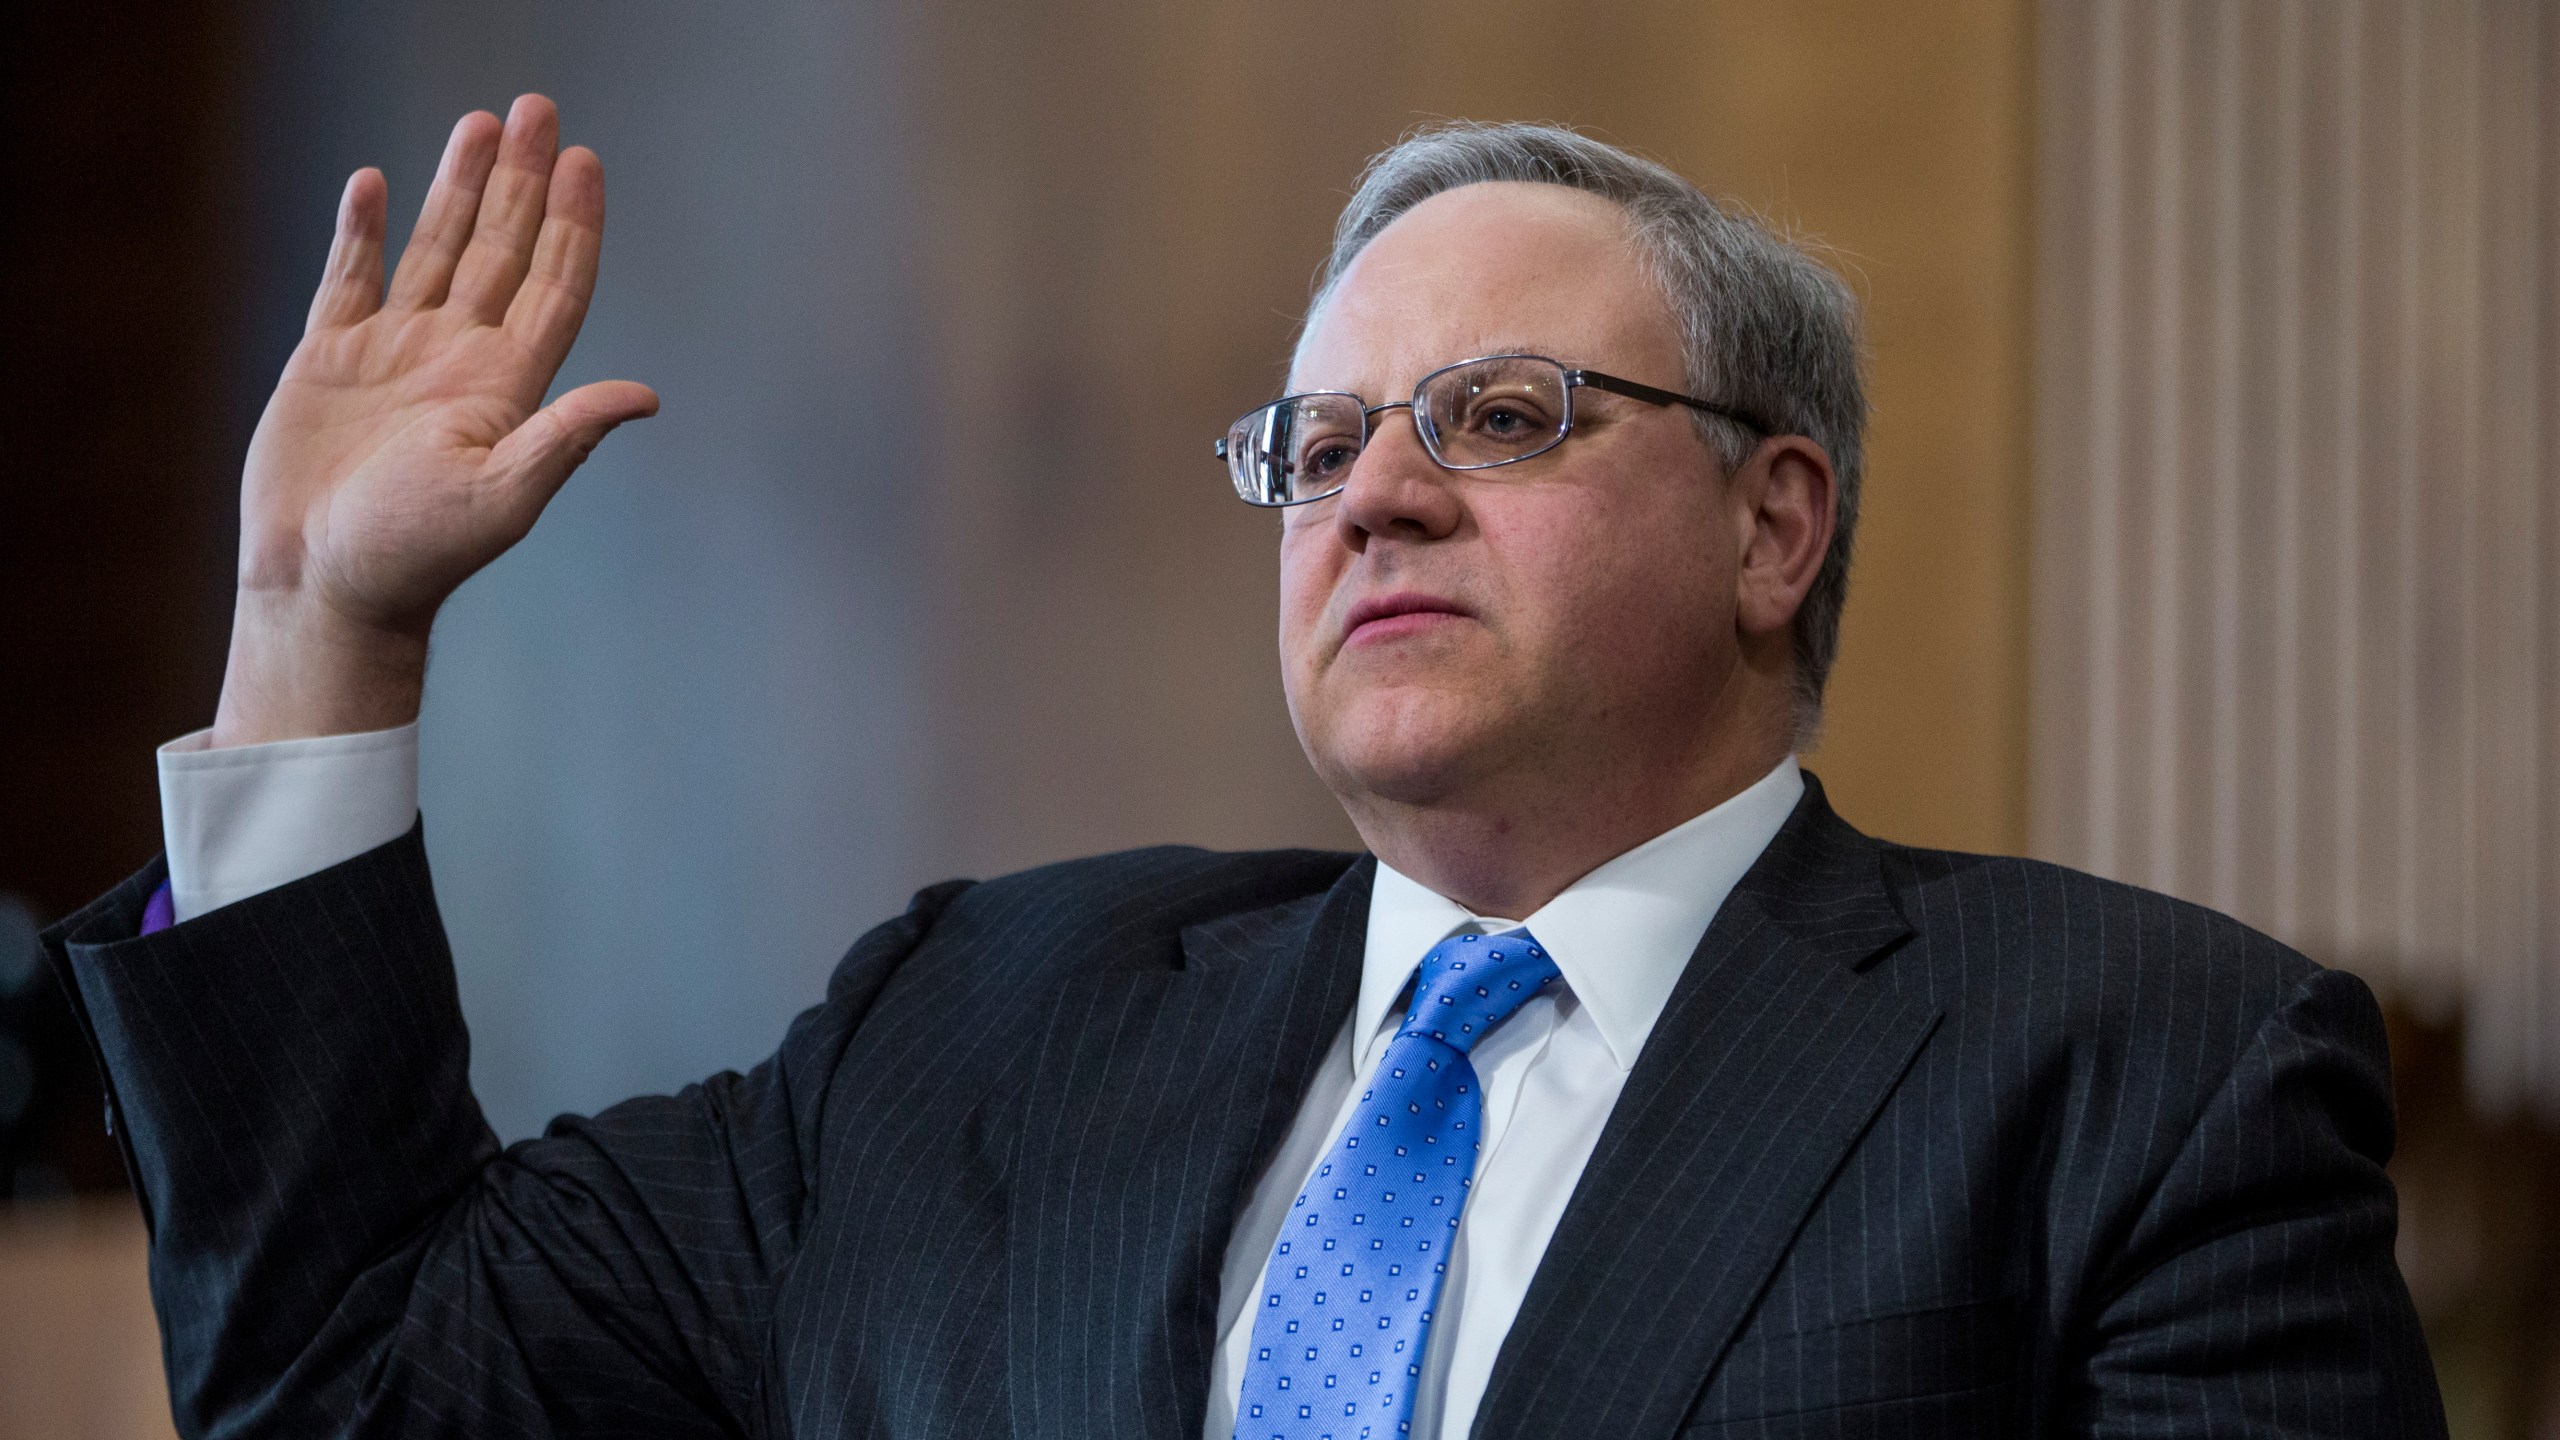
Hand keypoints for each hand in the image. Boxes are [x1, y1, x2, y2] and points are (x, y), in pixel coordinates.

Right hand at [213, 94, 657, 746]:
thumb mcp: (502, 494)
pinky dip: (360, 231)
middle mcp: (458, 360)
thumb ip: (567, 436)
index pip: (554, 285)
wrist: (324, 587)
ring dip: (458, 189)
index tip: (586, 160)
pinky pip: (350, 279)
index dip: (574, 223)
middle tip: (538, 106)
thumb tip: (646, 396)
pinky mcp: (329, 362)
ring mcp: (394, 355)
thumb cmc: (415, 555)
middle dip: (522, 180)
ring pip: (435, 251)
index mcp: (506, 386)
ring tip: (478, 123)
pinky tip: (371, 182)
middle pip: (503, 250)